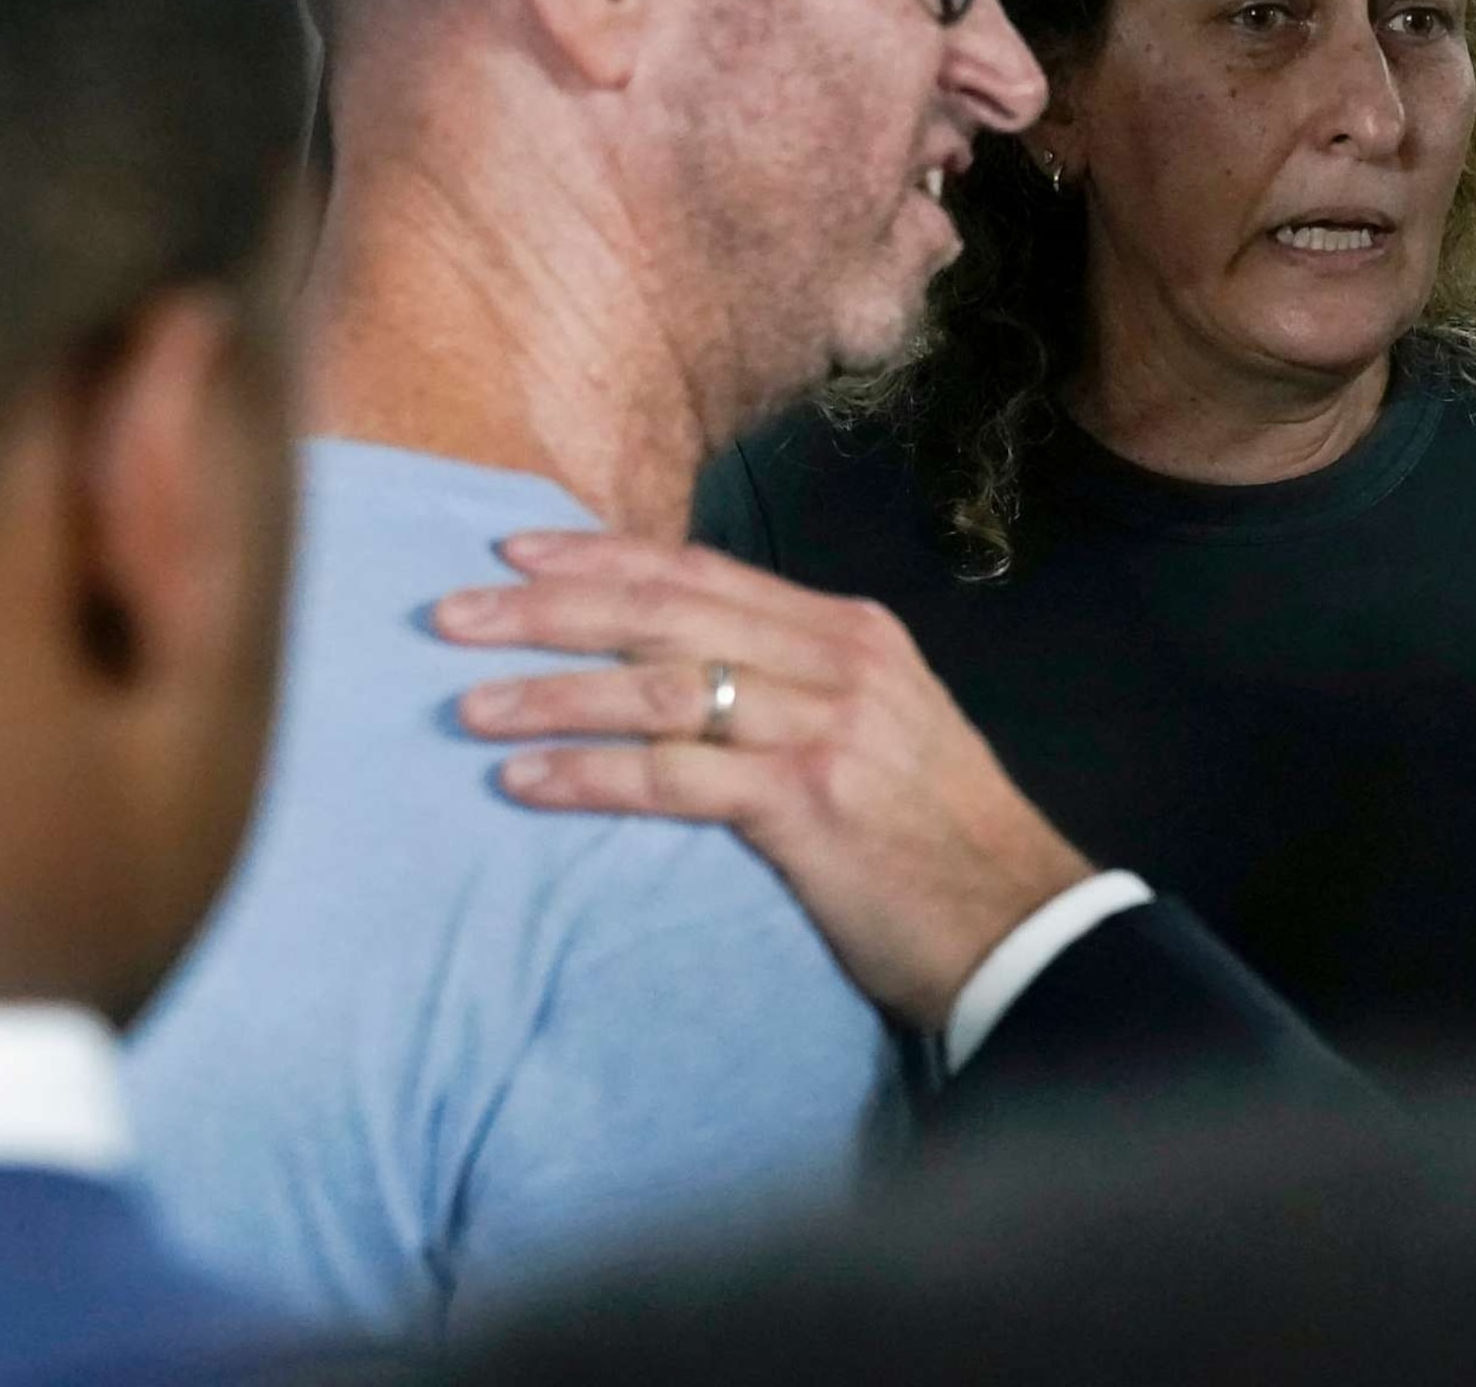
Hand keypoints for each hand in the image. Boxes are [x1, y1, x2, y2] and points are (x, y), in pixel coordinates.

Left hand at [437, 531, 1094, 1031]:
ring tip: (469, 705)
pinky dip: (589, 774)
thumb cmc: (940, 838)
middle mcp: (839, 661)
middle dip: (549, 609)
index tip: (514, 553)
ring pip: (659, 688)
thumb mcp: (881, 728)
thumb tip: (688, 676)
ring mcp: (826, 728)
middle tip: (453, 615)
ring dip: (551, 693)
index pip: (703, 572)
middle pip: (667, 612)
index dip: (601, 558)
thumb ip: (798, 687)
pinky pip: (675, 778)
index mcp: (853, 632)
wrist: (1021, 922)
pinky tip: (524, 782)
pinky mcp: (809, 804)